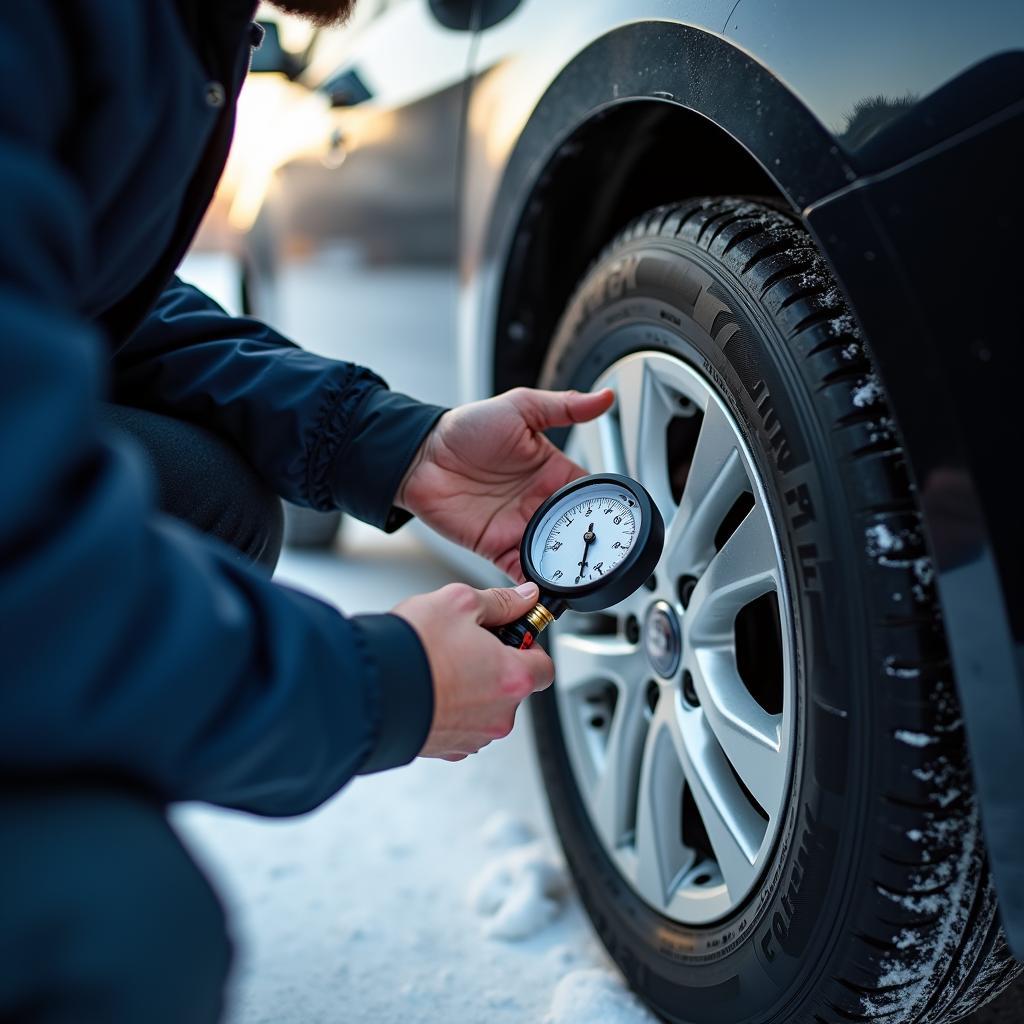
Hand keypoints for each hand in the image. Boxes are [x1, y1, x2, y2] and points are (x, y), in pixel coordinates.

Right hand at [394, 581, 553, 760]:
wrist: (368, 690)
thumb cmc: (413, 650)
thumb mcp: (459, 602)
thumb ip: (501, 602)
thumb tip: (524, 598)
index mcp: (512, 678)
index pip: (545, 665)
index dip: (529, 646)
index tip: (511, 634)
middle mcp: (499, 714)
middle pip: (513, 686)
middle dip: (495, 664)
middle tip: (465, 644)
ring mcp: (474, 737)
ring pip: (485, 707)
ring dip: (472, 687)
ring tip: (440, 664)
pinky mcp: (448, 749)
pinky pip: (460, 724)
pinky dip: (450, 707)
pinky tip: (429, 686)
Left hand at [397, 387, 614, 579]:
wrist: (420, 456)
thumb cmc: (464, 429)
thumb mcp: (520, 407)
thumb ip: (565, 407)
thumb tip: (603, 397)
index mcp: (551, 471)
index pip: (588, 494)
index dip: (604, 507)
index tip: (618, 518)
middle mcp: (538, 502)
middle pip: (576, 530)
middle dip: (590, 543)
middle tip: (603, 552)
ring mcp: (518, 526)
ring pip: (554, 554)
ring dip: (567, 565)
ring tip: (583, 574)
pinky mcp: (497, 547)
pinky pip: (522, 569)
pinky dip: (536, 582)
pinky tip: (549, 586)